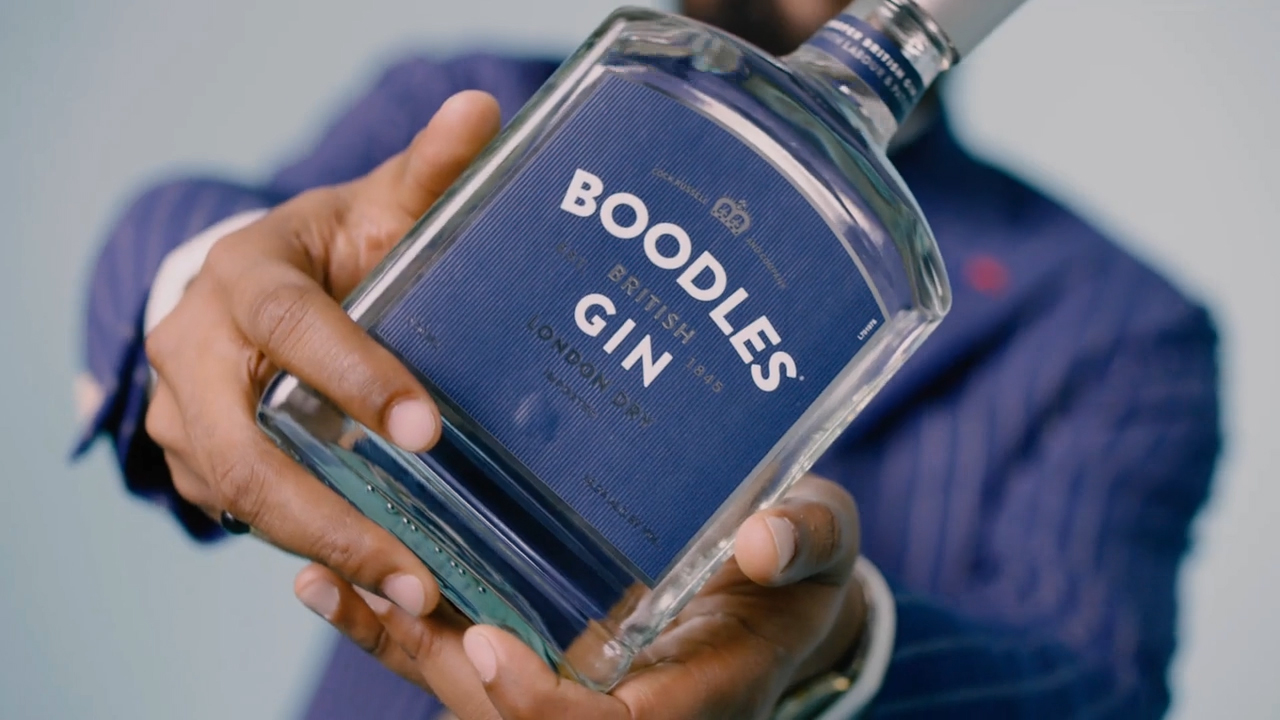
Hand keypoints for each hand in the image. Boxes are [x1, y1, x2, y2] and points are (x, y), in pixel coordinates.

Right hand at [143, 91, 502, 629]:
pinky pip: (246, 518)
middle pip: (246, 452)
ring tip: (414, 591)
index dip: (353, 377)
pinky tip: (382, 582)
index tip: (425, 430)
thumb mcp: (374, 207)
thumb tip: (481, 111)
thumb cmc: (329, 248)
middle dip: (331, 517)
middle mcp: (196, 349)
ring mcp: (183, 415)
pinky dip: (312, 553)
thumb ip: (428, 172)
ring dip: (327, 552)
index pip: (293, 331)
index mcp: (246, 277)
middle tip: (416, 567)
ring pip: (243, 501)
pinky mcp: (193, 461)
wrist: (255, 288)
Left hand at [297, 474, 865, 718]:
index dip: (545, 708)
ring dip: (401, 647)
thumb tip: (765, 541)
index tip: (494, 645)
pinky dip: (394, 633)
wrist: (778, 590)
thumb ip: (806, 540)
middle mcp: (626, 709)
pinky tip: (333, 586)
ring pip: (470, 698)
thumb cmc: (800, 571)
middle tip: (395, 593)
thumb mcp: (823, 545)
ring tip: (333, 579)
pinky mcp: (542, 662)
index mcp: (696, 699)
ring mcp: (577, 691)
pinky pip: (457, 665)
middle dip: (450, 674)